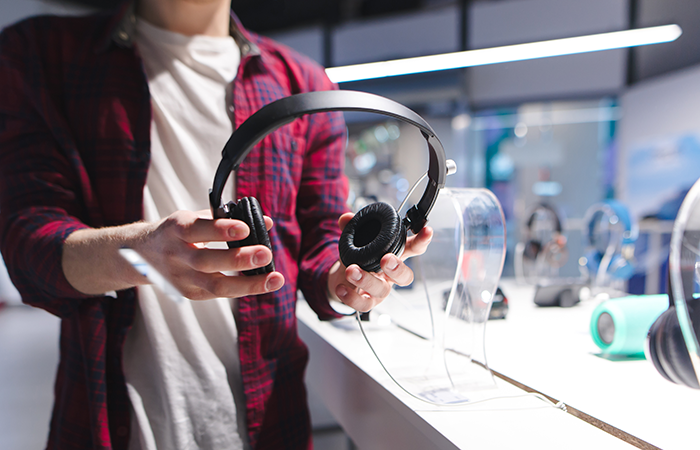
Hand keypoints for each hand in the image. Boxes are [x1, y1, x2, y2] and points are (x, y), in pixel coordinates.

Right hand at [132, 210, 284, 299]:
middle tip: (266, 254)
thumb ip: (229, 219)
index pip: (198, 228)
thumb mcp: (195, 217)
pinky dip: (243, 289)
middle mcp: (176, 254)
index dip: (221, 229)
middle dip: (239, 259)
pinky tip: (263, 284)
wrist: (141, 255)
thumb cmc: (177, 232)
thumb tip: (267, 222)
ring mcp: (181, 277)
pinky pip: (219, 294)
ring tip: (275, 279)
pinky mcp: (188, 293)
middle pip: (207, 261)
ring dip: (248, 284)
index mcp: (177, 228)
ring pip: (215, 285)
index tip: (245, 228)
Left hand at [327, 212, 432, 311]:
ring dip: (366, 279)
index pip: (413, 248)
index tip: (427, 231)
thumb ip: (352, 229)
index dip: (422, 240)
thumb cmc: (357, 259)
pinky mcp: (367, 302)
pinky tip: (341, 288)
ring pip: (382, 290)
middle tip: (386, 259)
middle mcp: (391, 275)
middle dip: (397, 268)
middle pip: (405, 276)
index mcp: (394, 255)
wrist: (343, 280)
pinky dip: (351, 297)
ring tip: (351, 270)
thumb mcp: (356, 241)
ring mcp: (381, 290)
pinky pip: (363, 304)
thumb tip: (346, 218)